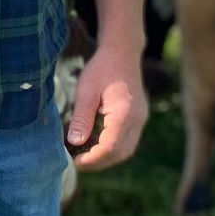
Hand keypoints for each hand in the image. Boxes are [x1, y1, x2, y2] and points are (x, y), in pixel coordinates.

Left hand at [66, 46, 145, 171]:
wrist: (122, 52)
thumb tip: (74, 143)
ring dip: (106, 157)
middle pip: (121, 153)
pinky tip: (93, 145)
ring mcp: (140, 120)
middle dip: (99, 162)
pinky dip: (111, 148)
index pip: (110, 147)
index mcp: (125, 113)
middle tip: (76, 163)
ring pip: (126, 149)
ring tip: (83, 156)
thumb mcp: (85, 91)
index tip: (74, 162)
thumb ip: (81, 118)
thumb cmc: (101, 69)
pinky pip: (127, 140)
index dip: (92, 159)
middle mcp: (137, 120)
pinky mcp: (138, 118)